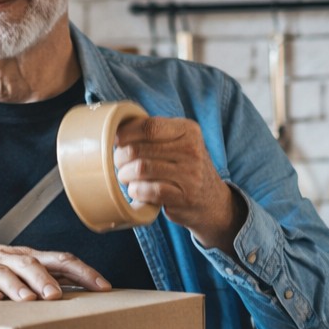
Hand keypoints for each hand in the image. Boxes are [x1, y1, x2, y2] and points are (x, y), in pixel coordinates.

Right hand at [0, 243, 110, 301]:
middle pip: (30, 263)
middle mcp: (8, 258)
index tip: (103, 287)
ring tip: (27, 299)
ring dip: (16, 285)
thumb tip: (84, 297)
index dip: (83, 272)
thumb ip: (45, 279)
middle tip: (56, 295)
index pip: (61, 260)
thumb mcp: (18, 269)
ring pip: (2, 272)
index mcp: (27, 257)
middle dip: (44, 279)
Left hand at [114, 116, 246, 255]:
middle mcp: (191, 150)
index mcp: (188, 130)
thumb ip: (155, 133)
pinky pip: (149, 190)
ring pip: (141, 169)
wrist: (212, 201)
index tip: (115, 141)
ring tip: (126, 177)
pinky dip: (136, 191)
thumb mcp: (179, 142)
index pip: (149, 126)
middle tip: (119, 164)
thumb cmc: (185, 167)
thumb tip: (117, 128)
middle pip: (140, 149)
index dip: (125, 134)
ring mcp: (190, 174)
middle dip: (121, 157)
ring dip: (126, 175)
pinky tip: (137, 190)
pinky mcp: (184, 197)